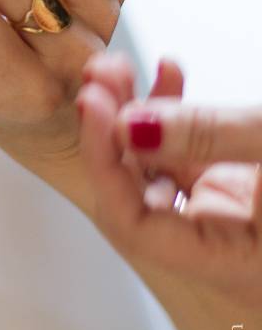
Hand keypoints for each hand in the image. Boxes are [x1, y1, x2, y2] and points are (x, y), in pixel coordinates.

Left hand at [77, 53, 261, 329]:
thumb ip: (211, 137)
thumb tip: (128, 124)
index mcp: (235, 263)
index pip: (134, 224)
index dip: (102, 162)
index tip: (93, 102)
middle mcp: (220, 245)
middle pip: (134, 193)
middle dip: (110, 130)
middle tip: (100, 74)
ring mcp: (225, 215)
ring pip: (154, 168)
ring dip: (134, 115)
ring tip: (123, 66)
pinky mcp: (237, 186)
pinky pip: (185, 154)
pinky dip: (173, 115)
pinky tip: (170, 73)